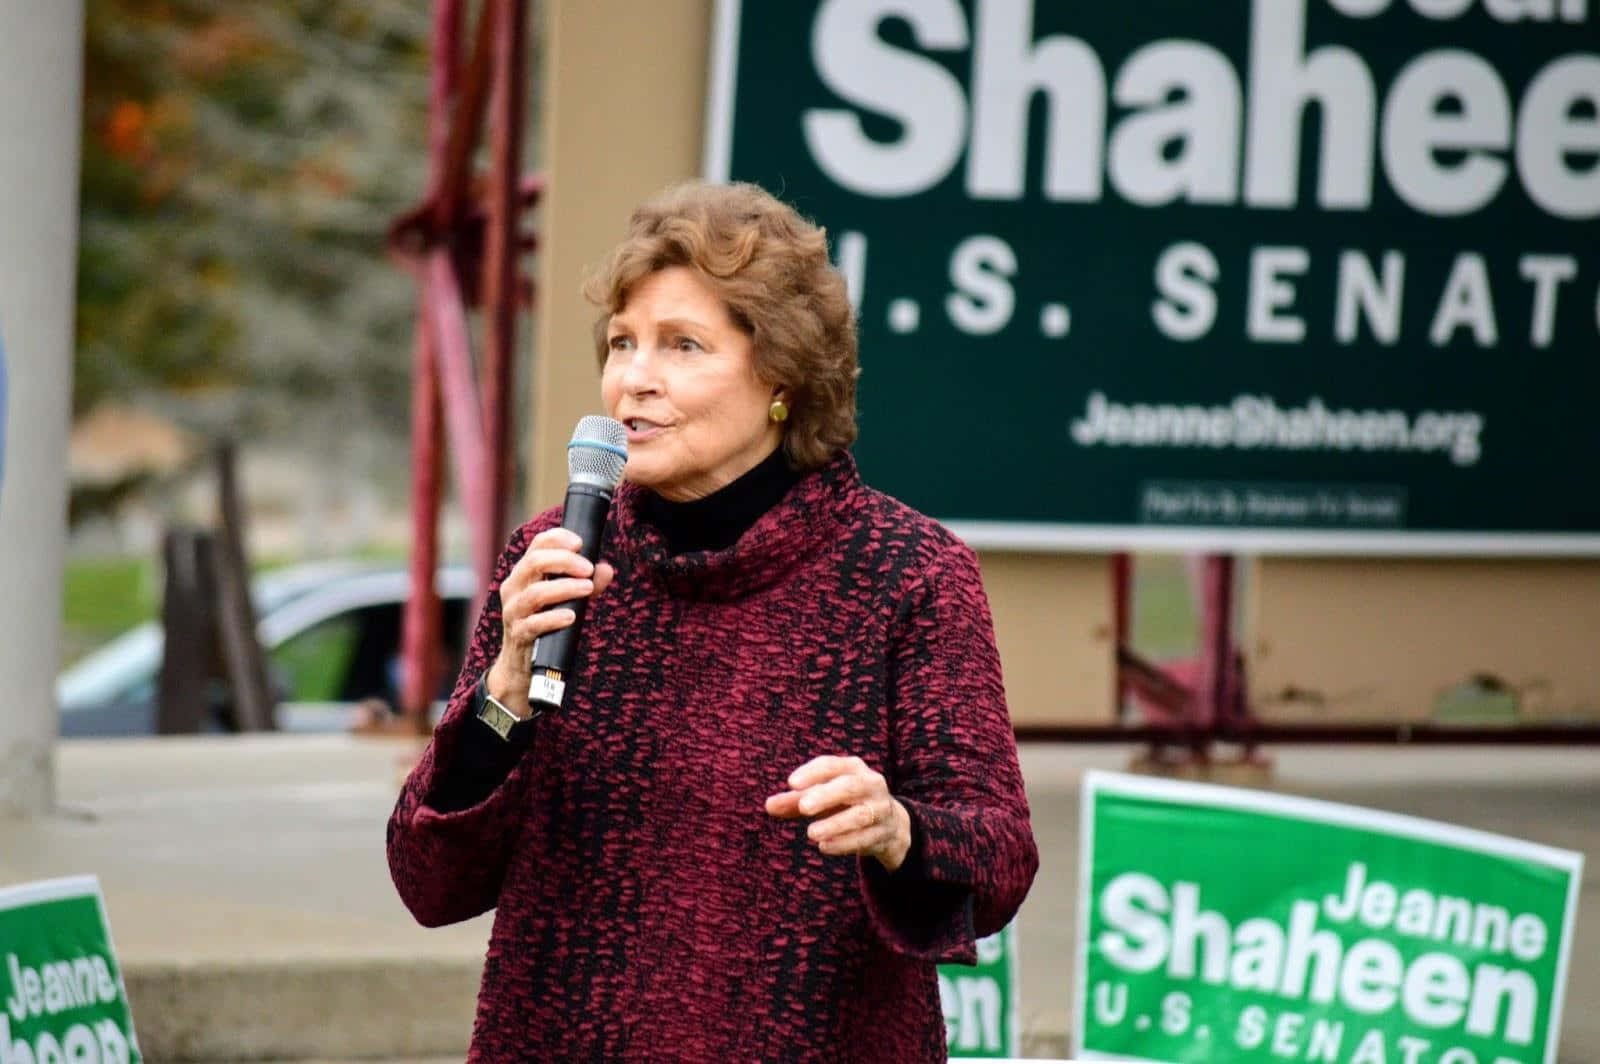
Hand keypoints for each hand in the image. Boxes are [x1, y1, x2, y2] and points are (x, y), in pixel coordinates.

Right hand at [486, 527, 614, 710]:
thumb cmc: (545, 624)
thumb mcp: (565, 600)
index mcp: (524, 574)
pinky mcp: (518, 635)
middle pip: (534, 562)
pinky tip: (572, 616)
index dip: (558, 538)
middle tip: (588, 568)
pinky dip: (554, 618)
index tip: (581, 543)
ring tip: (587, 588)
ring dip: (565, 588)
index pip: (536, 545)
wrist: (520, 665)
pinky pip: (534, 624)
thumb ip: (586, 583)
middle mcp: (514, 588)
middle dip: (564, 561)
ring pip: (535, 593)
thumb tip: (606, 569)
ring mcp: (513, 612)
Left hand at [765, 755, 911, 871]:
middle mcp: (871, 784)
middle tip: (803, 807)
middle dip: (826, 795)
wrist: (890, 825)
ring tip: (811, 833)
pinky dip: (844, 843)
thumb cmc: (847, 804)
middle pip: (850, 787)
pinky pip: (865, 838)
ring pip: (860, 815)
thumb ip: (795, 801)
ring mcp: (880, 809)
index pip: (832, 765)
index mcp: (853, 769)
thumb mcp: (822, 797)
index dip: (812, 773)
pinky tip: (825, 846)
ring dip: (835, 824)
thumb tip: (768, 805)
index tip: (791, 783)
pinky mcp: (883, 833)